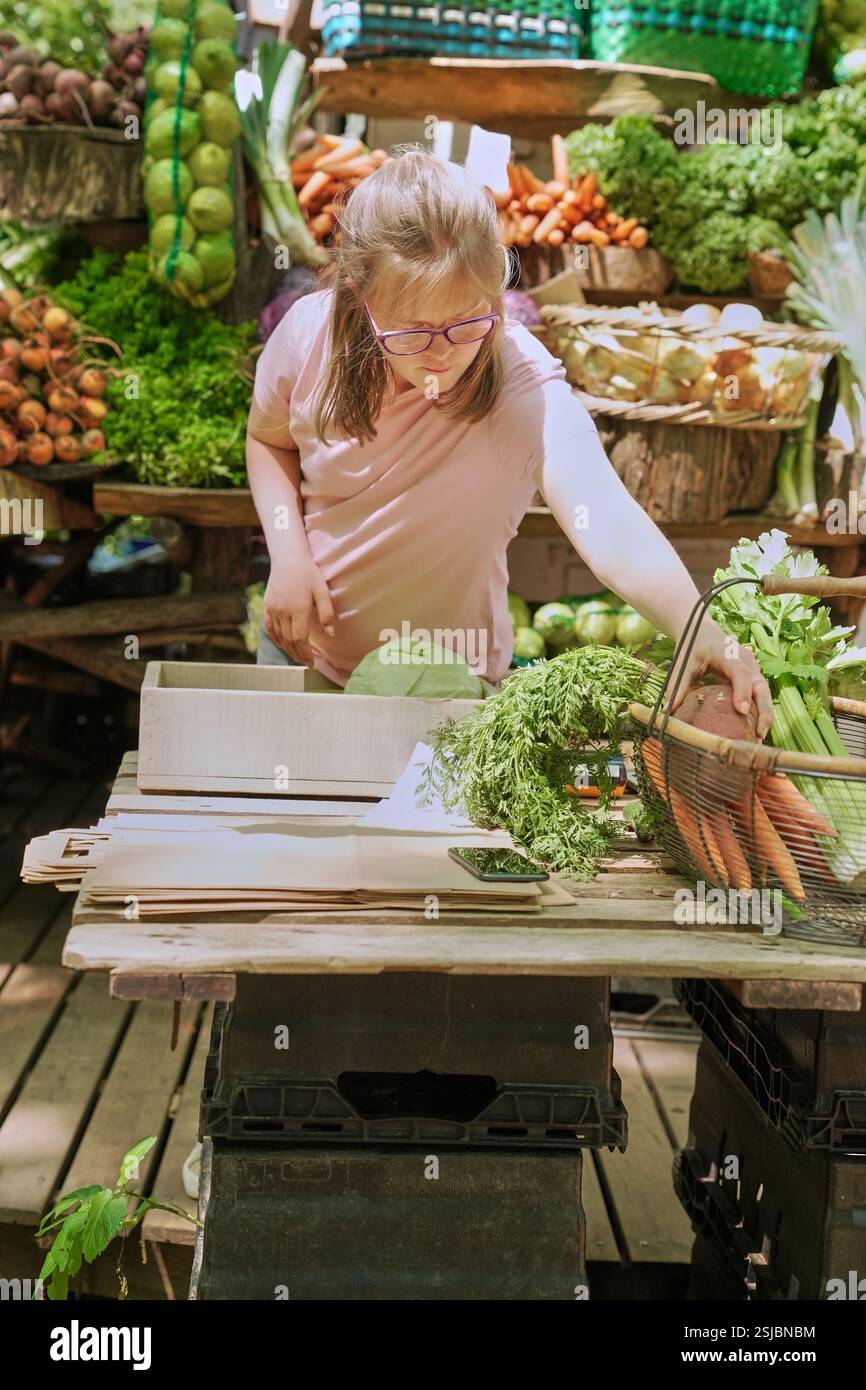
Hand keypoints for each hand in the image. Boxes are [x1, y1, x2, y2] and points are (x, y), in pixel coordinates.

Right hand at [263, 553, 335, 665]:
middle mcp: (283, 611)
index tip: (312, 662)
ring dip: (288, 649)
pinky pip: (269, 628)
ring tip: (297, 657)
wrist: (287, 558)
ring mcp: (273, 609)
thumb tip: (331, 634)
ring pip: (279, 636)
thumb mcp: (322, 590)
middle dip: (298, 654)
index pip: (300, 638)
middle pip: (289, 640)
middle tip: (306, 663)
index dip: (306, 653)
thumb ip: (326, 613)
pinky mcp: (267, 606)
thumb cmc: (308, 573)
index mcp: (298, 608)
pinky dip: (276, 639)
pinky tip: (283, 645)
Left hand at [668, 619, 773, 738]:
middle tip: (759, 734)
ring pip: (765, 692)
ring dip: (765, 715)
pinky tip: (755, 731)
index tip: (742, 710)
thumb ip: (677, 687)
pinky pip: (760, 694)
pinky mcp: (753, 676)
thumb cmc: (692, 647)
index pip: (739, 672)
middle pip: (761, 685)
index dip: (742, 691)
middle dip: (764, 710)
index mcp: (726, 653)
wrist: (703, 632)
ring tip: (758, 739)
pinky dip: (760, 712)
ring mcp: (752, 668)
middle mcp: (745, 660)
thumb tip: (667, 712)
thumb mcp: (683, 665)